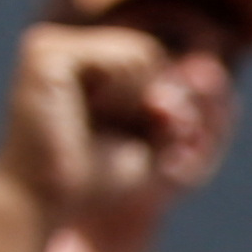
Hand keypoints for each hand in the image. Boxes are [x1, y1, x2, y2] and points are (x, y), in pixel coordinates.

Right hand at [0, 19, 170, 223]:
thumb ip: (172, 108)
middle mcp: (57, 47)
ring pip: (141, 53)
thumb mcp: (145, 142)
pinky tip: (88, 115)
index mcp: (72, 62)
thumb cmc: (88, 182)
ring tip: (93, 125)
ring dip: (134, 102)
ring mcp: (48, 46)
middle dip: (147, 102)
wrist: (43, 204)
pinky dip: (123, 95)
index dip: (155, 102)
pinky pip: (122, 59)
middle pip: (147, 52)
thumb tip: (208, 71)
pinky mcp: (46, 56)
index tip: (127, 136)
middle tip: (105, 133)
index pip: (145, 58)